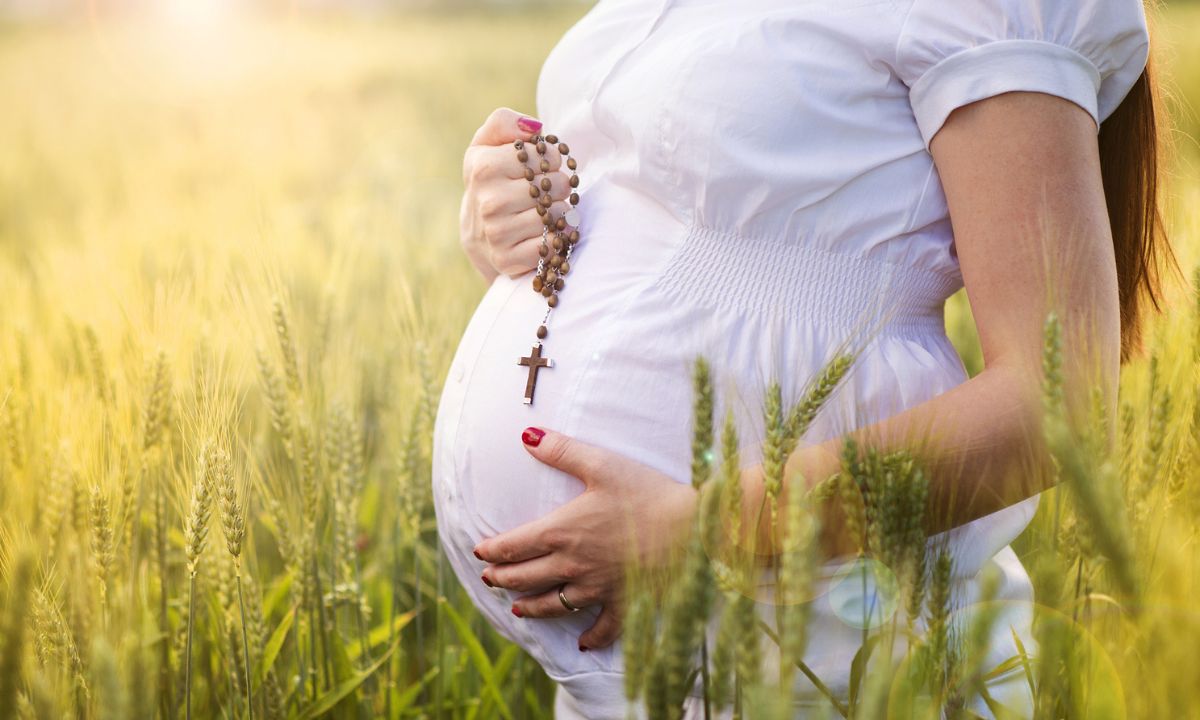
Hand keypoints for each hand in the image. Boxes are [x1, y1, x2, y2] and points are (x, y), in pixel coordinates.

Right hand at [460, 108, 574, 282]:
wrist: (477, 235)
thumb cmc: (490, 182)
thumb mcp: (487, 146)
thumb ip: (504, 123)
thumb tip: (533, 126)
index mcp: (483, 167)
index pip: (545, 155)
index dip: (553, 158)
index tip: (544, 165)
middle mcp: (488, 201)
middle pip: (557, 185)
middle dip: (560, 186)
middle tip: (548, 191)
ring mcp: (497, 233)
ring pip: (558, 215)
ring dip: (561, 214)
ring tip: (547, 212)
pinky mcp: (507, 259)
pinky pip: (551, 245)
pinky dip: (556, 240)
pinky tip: (545, 234)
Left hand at [473, 427, 697, 650]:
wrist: (692, 529)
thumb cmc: (647, 493)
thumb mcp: (602, 464)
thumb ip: (562, 451)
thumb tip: (527, 435)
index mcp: (562, 531)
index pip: (514, 545)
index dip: (493, 549)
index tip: (480, 550)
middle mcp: (573, 565)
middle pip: (525, 578)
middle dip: (502, 578)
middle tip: (489, 578)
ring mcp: (597, 588)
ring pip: (553, 605)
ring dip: (530, 607)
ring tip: (517, 609)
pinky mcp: (624, 603)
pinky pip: (602, 628)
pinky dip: (590, 637)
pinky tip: (582, 645)